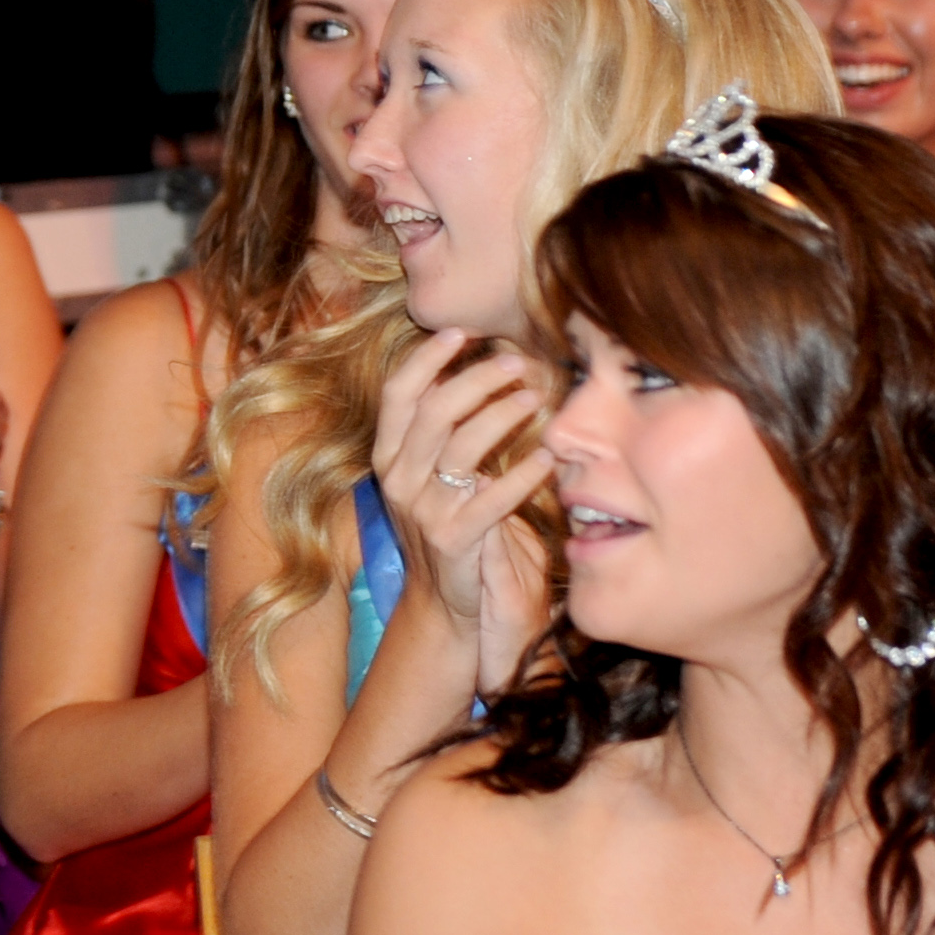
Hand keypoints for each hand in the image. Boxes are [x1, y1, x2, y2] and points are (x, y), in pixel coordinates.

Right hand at [368, 330, 554, 692]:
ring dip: (501, 414)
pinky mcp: (456, 539)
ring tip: (534, 397)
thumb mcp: (426, 474)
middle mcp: (399, 479)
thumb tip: (462, 368)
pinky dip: (523, 473)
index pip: (398, 393)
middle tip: (515, 360)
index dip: (427, 358)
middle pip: (434, 410)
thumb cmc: (446, 523)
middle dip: (476, 378)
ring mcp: (424, 510)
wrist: (444, 604)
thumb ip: (437, 430)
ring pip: (461, 445)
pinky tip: (547, 457)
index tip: (461, 331)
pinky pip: (493, 497)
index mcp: (387, 455)